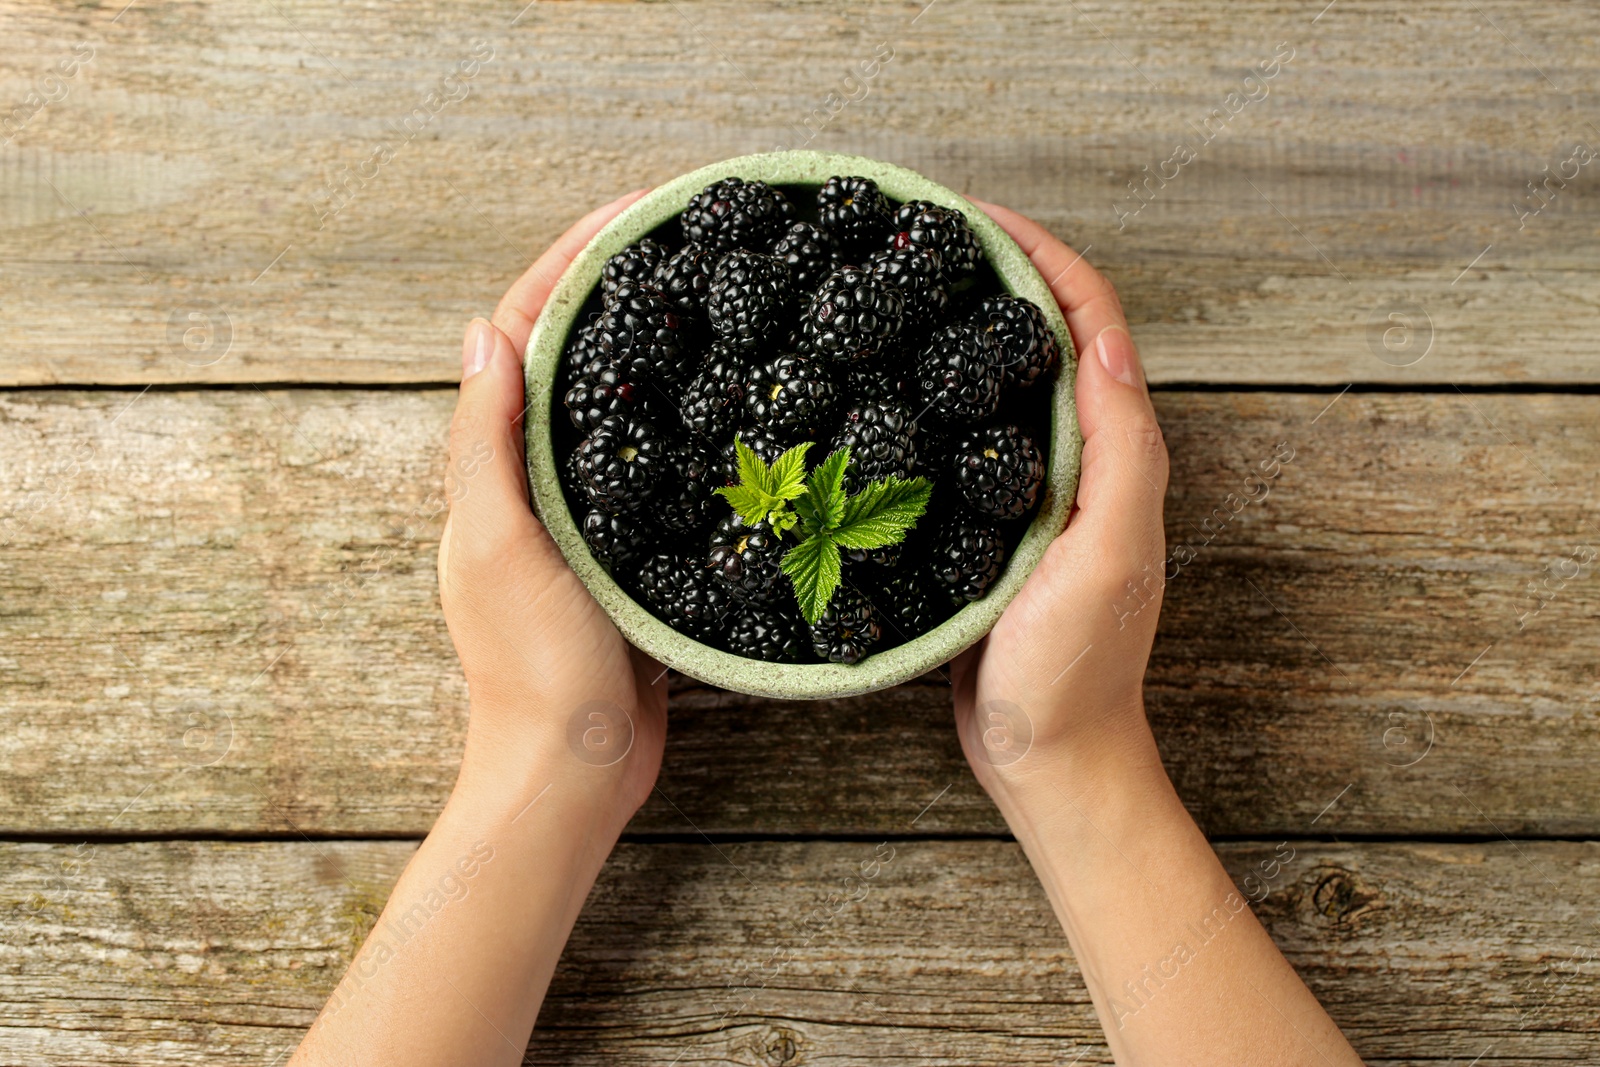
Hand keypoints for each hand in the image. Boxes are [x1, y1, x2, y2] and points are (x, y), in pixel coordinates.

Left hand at [438, 191, 665, 825]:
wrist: (575, 772)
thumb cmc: (532, 665)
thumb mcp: (502, 543)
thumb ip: (487, 442)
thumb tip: (483, 330)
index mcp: (492, 470)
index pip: (521, 336)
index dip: (568, 264)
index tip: (631, 212)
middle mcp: (530, 484)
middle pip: (571, 360)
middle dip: (616, 289)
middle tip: (683, 239)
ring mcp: (581, 520)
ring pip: (615, 410)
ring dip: (652, 349)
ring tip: (713, 300)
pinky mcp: (626, 556)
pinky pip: (653, 469)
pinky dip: (681, 423)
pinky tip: (730, 408)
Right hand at [950, 201, 1169, 802]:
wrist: (1048, 760)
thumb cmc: (1075, 672)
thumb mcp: (1107, 557)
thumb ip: (1118, 453)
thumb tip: (1101, 340)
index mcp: (1116, 454)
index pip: (1092, 324)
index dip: (1042, 258)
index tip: (974, 219)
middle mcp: (1082, 462)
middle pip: (1047, 339)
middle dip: (998, 275)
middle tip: (924, 238)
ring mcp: (1035, 494)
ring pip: (1003, 385)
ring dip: (966, 329)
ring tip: (899, 292)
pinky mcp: (991, 528)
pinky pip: (968, 441)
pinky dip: (938, 397)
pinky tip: (886, 394)